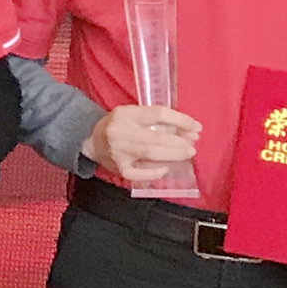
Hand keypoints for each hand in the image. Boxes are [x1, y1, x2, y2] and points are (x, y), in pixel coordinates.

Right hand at [84, 105, 200, 188]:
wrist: (89, 140)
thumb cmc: (117, 125)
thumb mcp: (132, 114)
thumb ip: (154, 120)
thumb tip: (185, 129)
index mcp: (126, 114)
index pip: (158, 114)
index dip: (181, 121)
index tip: (197, 127)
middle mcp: (122, 132)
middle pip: (157, 137)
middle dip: (180, 141)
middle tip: (193, 143)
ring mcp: (119, 151)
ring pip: (151, 154)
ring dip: (174, 154)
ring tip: (188, 153)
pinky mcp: (118, 167)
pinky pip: (138, 173)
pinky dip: (153, 173)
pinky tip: (165, 169)